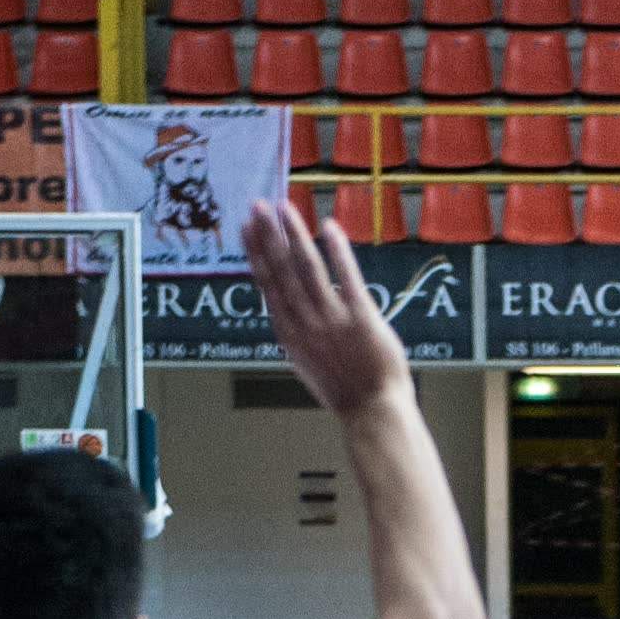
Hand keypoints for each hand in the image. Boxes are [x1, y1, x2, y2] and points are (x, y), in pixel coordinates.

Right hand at [241, 202, 413, 420]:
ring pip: (308, 270)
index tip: (246, 228)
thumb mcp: (309, 364)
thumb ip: (299, 334)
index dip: (256, 253)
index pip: (268, 285)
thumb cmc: (345, 392)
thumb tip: (291, 311)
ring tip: (284, 208)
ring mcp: (332, 320)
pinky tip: (328, 227)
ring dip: (294, 235)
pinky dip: (337, 251)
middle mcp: (306, 324)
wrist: (373, 412)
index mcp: (290, 335)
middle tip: (257, 206)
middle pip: (282, 271)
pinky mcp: (362, 318)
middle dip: (268, 235)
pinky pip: (347, 278)